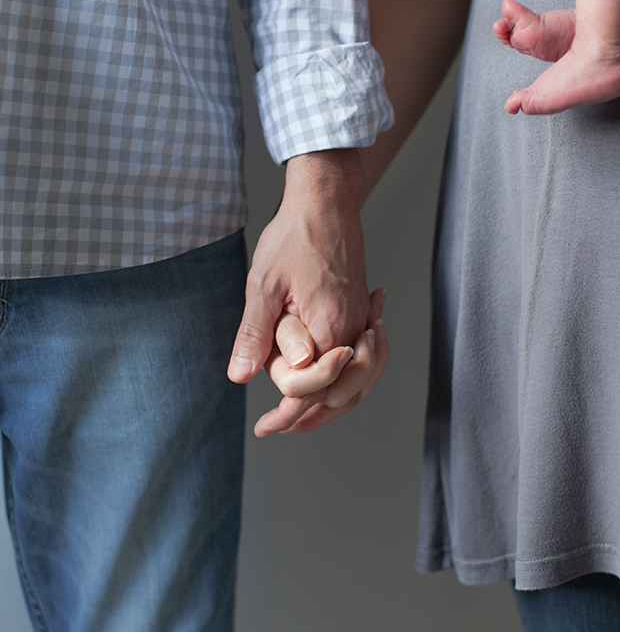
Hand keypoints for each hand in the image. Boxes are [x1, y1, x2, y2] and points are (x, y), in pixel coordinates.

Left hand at [227, 149, 385, 430]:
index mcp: (330, 328)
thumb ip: (255, 334)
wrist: (327, 203)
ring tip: (302, 417)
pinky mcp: (364, 313)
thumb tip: (241, 376)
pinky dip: (352, 378)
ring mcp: (363, 322)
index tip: (265, 427)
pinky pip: (366, 360)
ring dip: (332, 403)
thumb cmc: (295, 237)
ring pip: (359, 382)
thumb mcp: (263, 285)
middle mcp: (355, 330)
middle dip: (310, 418)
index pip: (313, 389)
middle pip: (342, 395)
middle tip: (278, 428)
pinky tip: (333, 378)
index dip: (287, 414)